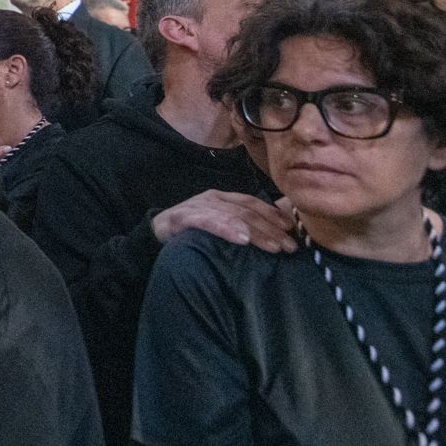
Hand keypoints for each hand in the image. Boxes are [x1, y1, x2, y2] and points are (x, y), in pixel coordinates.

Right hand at [152, 190, 297, 253]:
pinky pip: (207, 222)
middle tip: (290, 246)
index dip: (273, 214)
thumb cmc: (190, 234)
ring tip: (273, 246)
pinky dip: (226, 228)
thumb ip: (239, 226)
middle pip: (246, 211)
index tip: (292, 228)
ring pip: (232, 216)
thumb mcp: (218, 226)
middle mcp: (211, 198)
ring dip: (256, 232)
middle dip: (271, 229)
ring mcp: (197, 206)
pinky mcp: (182, 217)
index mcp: (222, 198)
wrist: (154, 235)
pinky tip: (241, 238)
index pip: (252, 202)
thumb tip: (275, 235)